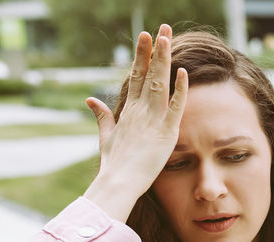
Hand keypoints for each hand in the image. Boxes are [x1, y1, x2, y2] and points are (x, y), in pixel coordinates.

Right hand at [82, 23, 187, 222]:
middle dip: (155, 49)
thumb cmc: (114, 164)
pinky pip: (175, 107)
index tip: (146, 37)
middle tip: (161, 28)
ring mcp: (152, 120)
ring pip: (160, 83)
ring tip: (168, 37)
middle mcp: (139, 110)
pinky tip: (183, 72)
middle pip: (148, 73)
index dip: (142, 56)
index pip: (137, 76)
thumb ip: (102, 116)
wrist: (118, 182)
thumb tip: (90, 99)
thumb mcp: (107, 136)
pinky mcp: (165, 133)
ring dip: (165, 59)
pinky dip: (179, 90)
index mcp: (128, 110)